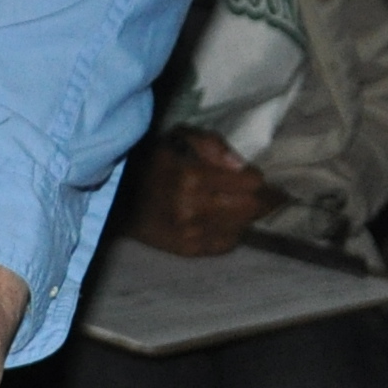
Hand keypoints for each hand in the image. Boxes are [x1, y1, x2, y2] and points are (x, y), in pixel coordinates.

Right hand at [115, 129, 268, 256]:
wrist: (117, 199)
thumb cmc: (153, 161)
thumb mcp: (180, 138)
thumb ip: (213, 146)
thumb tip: (242, 166)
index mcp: (193, 177)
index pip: (249, 184)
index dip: (259, 180)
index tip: (259, 178)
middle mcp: (194, 208)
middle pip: (251, 208)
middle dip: (264, 200)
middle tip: (271, 195)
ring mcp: (192, 232)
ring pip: (242, 227)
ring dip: (248, 216)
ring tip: (247, 206)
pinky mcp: (188, 249)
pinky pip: (226, 244)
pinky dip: (233, 232)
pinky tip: (226, 221)